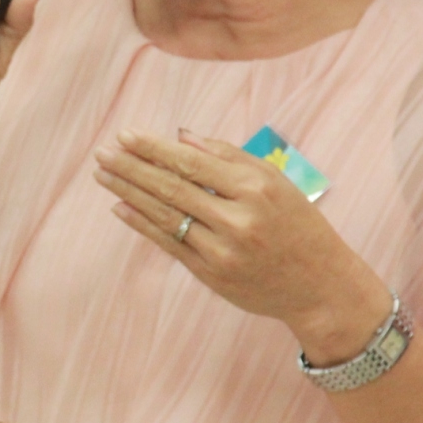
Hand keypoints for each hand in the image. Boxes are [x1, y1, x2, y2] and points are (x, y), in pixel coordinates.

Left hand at [94, 130, 388, 363]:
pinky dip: (142, 224)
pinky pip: (169, 244)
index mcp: (255, 188)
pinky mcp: (211, 275)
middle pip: (172, 188)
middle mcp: (237, 219)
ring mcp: (222, 250)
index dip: (154, 149)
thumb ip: (230, 156)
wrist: (320, 286)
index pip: (191, 162)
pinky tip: (120, 207)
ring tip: (103, 175)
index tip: (125, 136)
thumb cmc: (298, 225)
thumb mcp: (276, 182)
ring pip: (165, 216)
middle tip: (102, 153)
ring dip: (129, 193)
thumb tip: (182, 136)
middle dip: (132, 168)